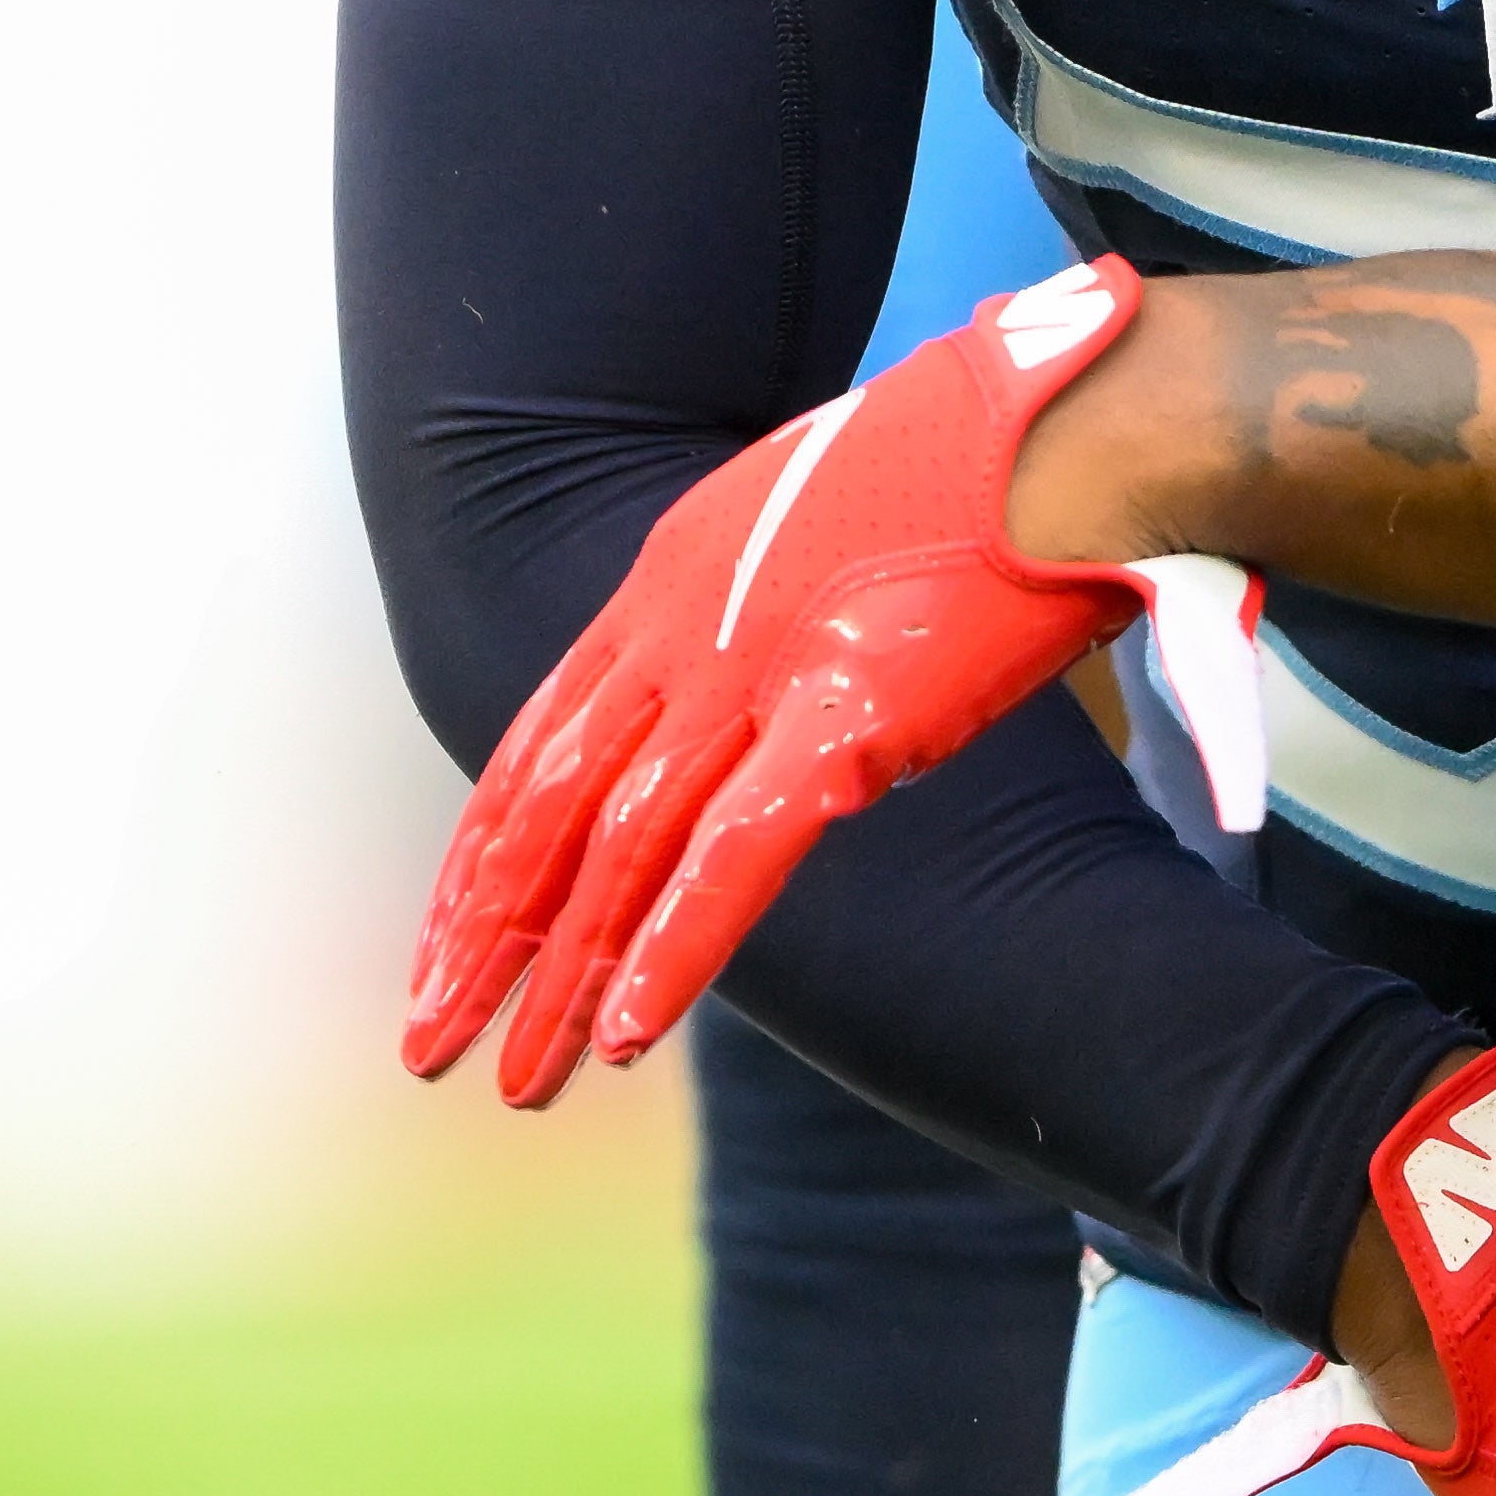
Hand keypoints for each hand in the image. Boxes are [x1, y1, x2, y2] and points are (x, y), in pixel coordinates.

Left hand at [403, 260, 1152, 1099]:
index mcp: (673, 574)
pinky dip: (676, 950)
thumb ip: (774, 600)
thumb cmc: (980, 456)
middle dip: (484, 938)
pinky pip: (735, 856)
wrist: (1066, 415)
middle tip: (429, 1043)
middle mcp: (686, 625)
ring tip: (521, 1081)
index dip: (485, 851)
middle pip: (549, 809)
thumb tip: (778, 664)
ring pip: (619, 851)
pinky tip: (628, 1035)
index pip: (541, 739)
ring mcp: (757, 669)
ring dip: (563, 979)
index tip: (450, 937)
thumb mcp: (827, 516)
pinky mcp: (848, 716)